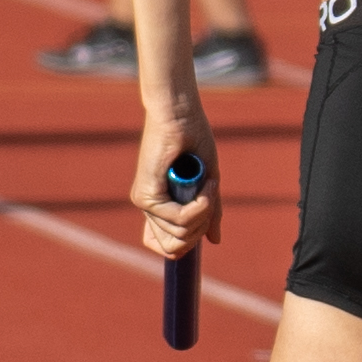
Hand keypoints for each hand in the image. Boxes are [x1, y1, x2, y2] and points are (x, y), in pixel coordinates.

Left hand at [132, 99, 216, 252]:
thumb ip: (209, 212)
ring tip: (209, 184)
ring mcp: (146, 203)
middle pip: (176, 247)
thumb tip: (214, 240)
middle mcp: (150, 208)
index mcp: (160, 207)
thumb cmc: (193, 140)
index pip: (167, 247)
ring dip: (205, 212)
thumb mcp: (207, 183)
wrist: (180, 114)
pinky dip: (200, 205)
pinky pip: (179, 218)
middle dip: (202, 227)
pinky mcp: (147, 196)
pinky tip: (206, 185)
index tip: (205, 216)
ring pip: (180, 234)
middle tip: (211, 197)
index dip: (189, 241)